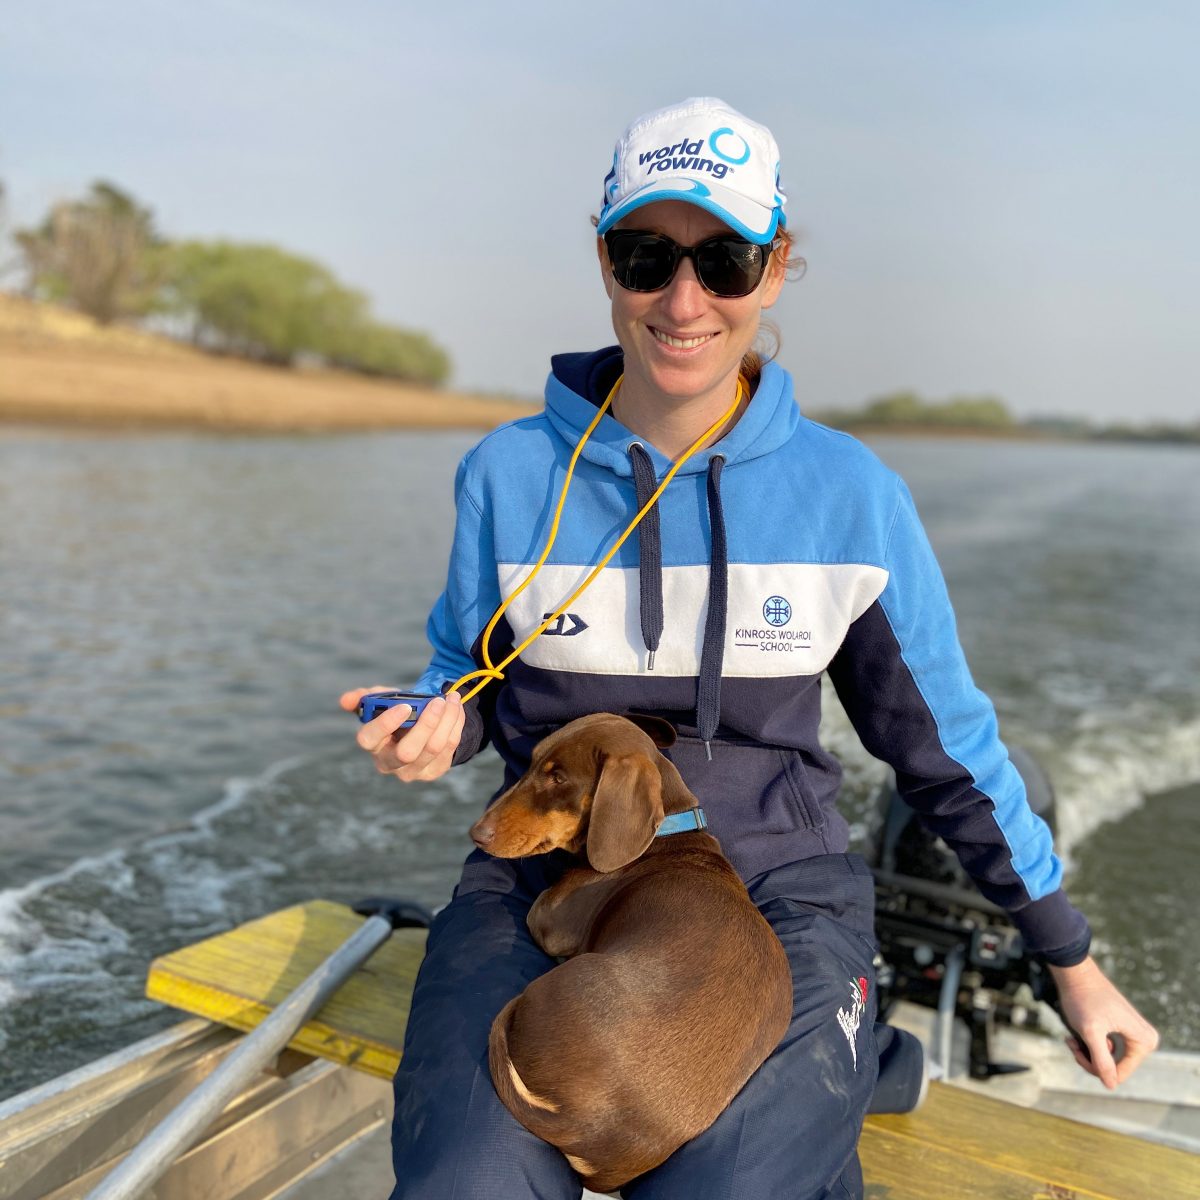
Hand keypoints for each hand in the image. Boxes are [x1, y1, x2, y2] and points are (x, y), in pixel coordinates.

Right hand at [339, 686, 465, 782]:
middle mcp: (390, 763)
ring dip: (447, 720)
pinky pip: (449, 747)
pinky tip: (456, 708)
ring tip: (452, 698)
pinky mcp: (434, 770)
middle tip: (437, 701)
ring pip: (433, 748)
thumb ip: (365, 698)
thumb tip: (345, 700)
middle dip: (425, 725)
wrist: (421, 729)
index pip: (369, 740)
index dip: (385, 724)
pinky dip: (456, 724)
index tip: (404, 706)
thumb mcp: (381, 703)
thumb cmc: (397, 715)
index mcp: (372, 744)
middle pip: (407, 752)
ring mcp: (413, 771)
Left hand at [1048, 955, 1158, 1088]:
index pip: (1118, 1074)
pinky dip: (1090, 1046)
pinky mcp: (1125, 1031)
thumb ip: (1102, 1060)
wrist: (1076, 974)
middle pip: (1115, 1068)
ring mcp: (1136, 1035)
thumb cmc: (1083, 999)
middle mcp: (1145, 1039)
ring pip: (1109, 1060)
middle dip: (1090, 1060)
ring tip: (1072, 1040)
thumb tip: (1111, 1086)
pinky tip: (1076, 1036)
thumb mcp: (1091, 1032)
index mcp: (1144, 1041)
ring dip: (1088, 1054)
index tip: (1075, 1051)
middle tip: (1071, 1044)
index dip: (1093, 1068)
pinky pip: (1108, 1049)